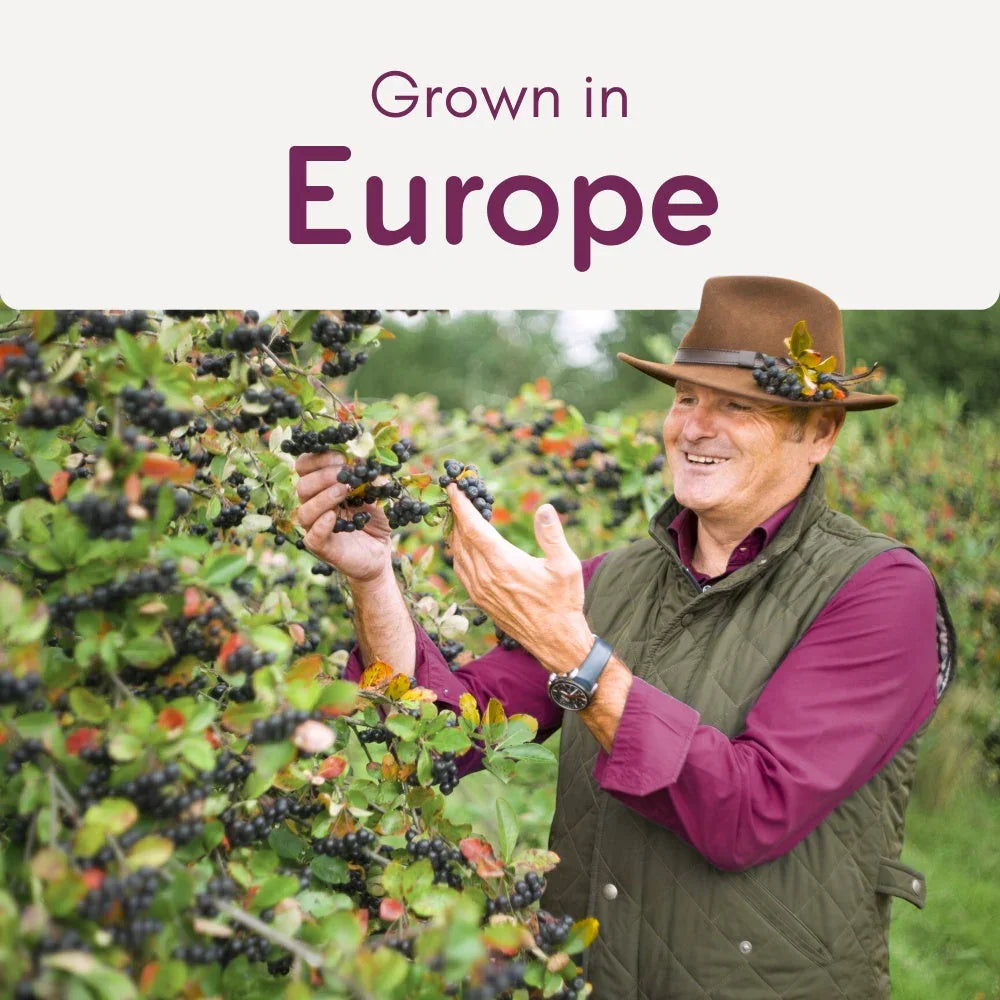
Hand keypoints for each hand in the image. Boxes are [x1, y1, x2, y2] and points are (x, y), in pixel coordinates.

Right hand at [294, 452, 392, 584]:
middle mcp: (314, 504)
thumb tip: (365, 456)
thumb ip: (372, 475)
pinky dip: (321, 524)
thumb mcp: (379, 492)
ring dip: (323, 498)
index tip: (341, 457)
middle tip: (343, 474)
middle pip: (302, 486)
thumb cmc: (376, 517)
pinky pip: (312, 536)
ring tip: (343, 491)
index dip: (318, 458)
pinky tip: (333, 517)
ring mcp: (315, 527)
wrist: (381, 549)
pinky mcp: (321, 547)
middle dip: (322, 476)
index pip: (305, 466)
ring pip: (305, 511)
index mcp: (321, 486)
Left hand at [446, 485, 592, 673]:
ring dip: (455, 533)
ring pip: (458, 555)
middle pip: (461, 539)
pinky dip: (458, 553)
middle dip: (457, 514)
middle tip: (457, 495)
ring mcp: (480, 590)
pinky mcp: (480, 600)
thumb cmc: (564, 602)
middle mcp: (486, 577)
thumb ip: (552, 535)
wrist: (556, 641)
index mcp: (504, 564)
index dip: (462, 506)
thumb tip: (544, 508)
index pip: (474, 528)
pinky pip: (461, 570)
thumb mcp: (566, 566)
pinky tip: (462, 546)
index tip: (455, 487)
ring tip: (458, 516)